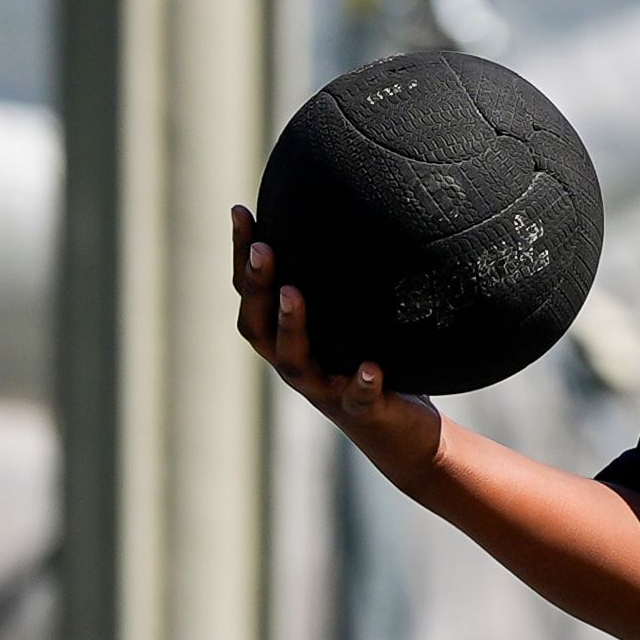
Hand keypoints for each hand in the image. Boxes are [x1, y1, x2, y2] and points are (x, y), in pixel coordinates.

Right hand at [232, 205, 443, 482]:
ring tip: (295, 292)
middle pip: (258, 325)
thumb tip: (355, 208)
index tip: (240, 210)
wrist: (400, 431)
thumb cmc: (368, 361)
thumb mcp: (353, 318)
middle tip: (263, 247)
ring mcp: (324, 388)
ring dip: (292, 325)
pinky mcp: (361, 411)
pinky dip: (362, 381)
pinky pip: (358, 397)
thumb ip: (342, 280)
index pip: (250, 293)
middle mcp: (294, 363)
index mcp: (284, 338)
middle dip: (257, 285)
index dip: (240, 255)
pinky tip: (370, 366)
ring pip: (295, 360)